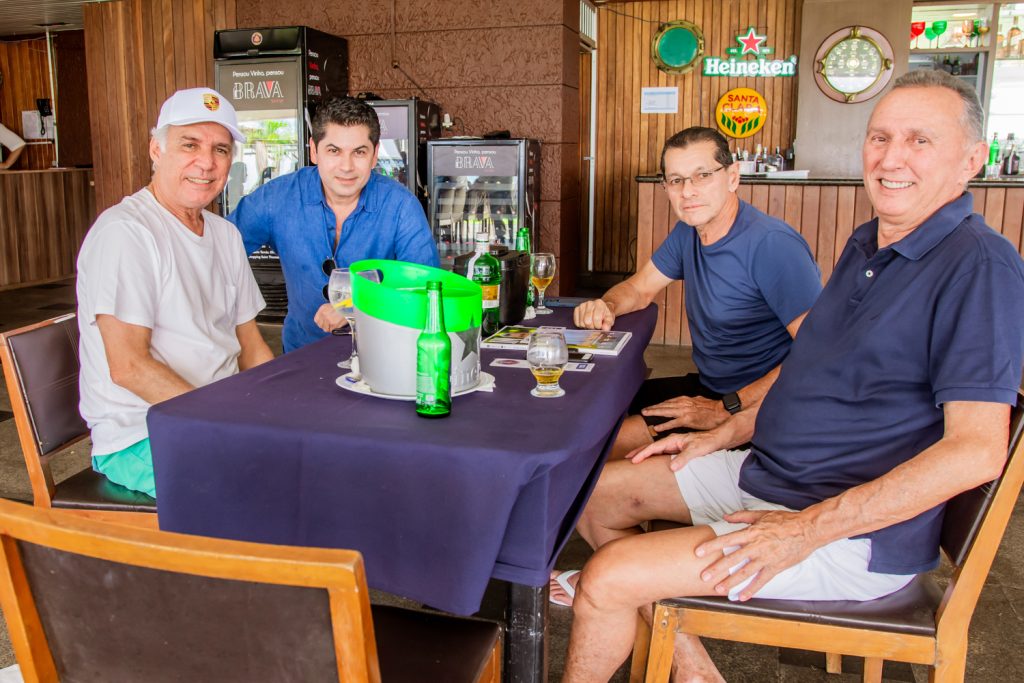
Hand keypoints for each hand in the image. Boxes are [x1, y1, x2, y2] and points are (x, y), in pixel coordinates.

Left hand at [314, 304, 346, 332]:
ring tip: (334, 324)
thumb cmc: (339, 307)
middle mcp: (324, 315)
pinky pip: (332, 330)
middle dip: (325, 326)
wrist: (348, 306)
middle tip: (330, 323)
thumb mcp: (328, 307)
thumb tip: (321, 322)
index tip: (324, 322)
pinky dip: (335, 329)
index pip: (317, 320)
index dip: (320, 322)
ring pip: (326, 329)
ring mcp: (329, 320)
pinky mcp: (334, 324)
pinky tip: (338, 324)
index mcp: (322, 310)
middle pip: (321, 326)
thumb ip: (323, 313)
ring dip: (330, 328)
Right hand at [573, 299, 614, 329]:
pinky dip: (581, 325)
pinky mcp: (577, 309)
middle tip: (595, 325)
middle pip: (587, 321)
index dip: (598, 325)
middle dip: (592, 327)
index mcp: (599, 304)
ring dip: (586, 326)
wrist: (602, 308)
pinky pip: (576, 322)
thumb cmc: (605, 314)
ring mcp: (582, 305)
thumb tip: (605, 328)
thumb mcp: (610, 319)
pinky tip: (586, 322)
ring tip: (591, 323)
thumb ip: (608, 324)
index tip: (600, 325)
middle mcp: (590, 303)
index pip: (596, 318)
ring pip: (581, 323)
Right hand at [625, 430, 728, 470]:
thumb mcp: (696, 451)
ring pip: (656, 448)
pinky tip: (652, 459)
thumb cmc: (707, 443)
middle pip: (652, 446)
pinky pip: (662, 451)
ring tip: (635, 457)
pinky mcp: (678, 448)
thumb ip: (683, 458)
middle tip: (627, 458)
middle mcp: (672, 441)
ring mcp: (675, 444)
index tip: (633, 460)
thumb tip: (671, 467)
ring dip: (644, 452)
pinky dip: (653, 454)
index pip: (654, 448)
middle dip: (639, 452)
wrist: (717, 438)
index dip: (643, 454)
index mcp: (674, 440)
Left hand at [642, 395, 729, 431]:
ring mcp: (685, 411)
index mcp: (686, 400)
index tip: (652, 407)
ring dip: (655, 413)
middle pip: (665, 405)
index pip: (669, 401)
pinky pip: (673, 422)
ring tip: (646, 415)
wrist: (722, 411)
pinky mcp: (688, 419)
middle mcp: (684, 403)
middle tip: (644, 410)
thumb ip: (691, 404)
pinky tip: (657, 428)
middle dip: (654, 408)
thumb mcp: (700, 402)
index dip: (660, 404)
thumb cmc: (713, 409)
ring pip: (666, 411)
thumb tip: (687, 406)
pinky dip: (664, 425)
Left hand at [694, 510, 817, 600]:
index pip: (726, 540)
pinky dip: (752, 589)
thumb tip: (725, 517)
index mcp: (751, 533)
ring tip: (719, 589)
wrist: (807, 530)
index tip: (698, 552)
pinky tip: (742, 597)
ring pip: (745, 572)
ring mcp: (766, 558)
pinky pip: (761, 580)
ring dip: (731, 582)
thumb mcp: (761, 514)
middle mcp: (756, 547)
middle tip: (703, 576)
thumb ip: (741, 516)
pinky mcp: (776, 567)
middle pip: (732, 559)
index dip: (711, 546)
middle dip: (717, 568)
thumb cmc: (784, 520)